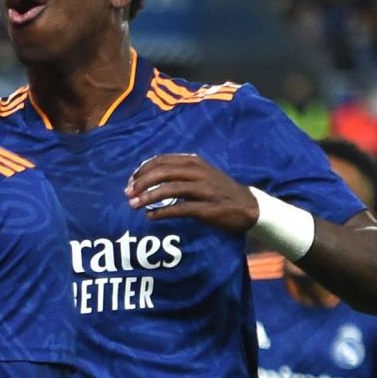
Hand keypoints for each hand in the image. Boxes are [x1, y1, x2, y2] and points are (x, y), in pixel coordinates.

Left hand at [125, 154, 258, 230]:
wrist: (248, 206)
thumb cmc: (220, 190)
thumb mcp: (201, 174)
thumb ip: (180, 172)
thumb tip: (151, 176)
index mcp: (194, 161)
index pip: (161, 161)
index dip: (142, 170)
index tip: (131, 181)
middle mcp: (198, 172)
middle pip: (162, 172)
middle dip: (141, 183)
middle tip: (128, 194)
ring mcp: (203, 190)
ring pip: (169, 189)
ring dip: (148, 197)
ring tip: (134, 205)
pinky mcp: (207, 208)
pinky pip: (180, 209)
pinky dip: (162, 213)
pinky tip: (151, 217)